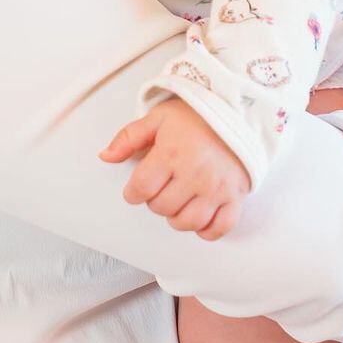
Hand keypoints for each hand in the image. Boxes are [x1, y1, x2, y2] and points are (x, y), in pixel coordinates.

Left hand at [98, 98, 250, 239]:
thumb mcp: (157, 118)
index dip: (133, 192)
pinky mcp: (235, 196)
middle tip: (162, 188)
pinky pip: (218, 228)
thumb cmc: (196, 116)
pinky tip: (199, 216)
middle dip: (155, 201)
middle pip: (162, 208)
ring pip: (187, 222)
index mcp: (171, 153)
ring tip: (178, 201)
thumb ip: (128, 138)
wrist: (238, 112)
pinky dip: (206, 229)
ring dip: (177, 217)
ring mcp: (216, 188)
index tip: (137, 188)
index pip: (140, 189)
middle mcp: (194, 173)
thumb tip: (104, 156)